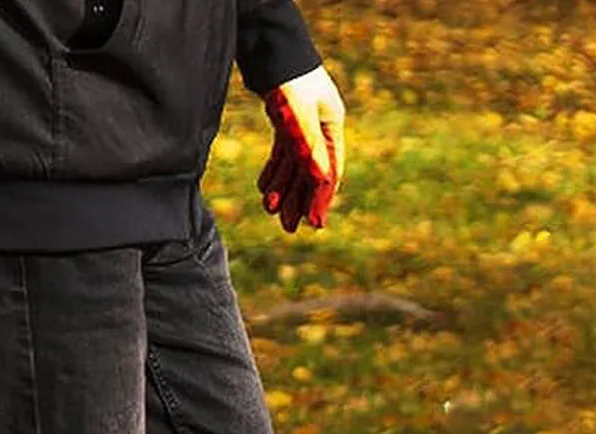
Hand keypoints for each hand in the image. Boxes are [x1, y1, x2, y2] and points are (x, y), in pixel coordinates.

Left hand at [259, 65, 344, 233]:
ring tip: (270, 210)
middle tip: (288, 227)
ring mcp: (303, 124)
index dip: (322, 198)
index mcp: (332, 123)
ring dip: (283, 188)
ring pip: (294, 164)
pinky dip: (274, 170)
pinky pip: (282, 152)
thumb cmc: (288, 76)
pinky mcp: (285, 120)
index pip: (330, 169)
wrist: (269, 44)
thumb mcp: (299, 113)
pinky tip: (263, 188)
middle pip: (311, 171)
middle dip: (299, 199)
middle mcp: (320, 126)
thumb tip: (319, 180)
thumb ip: (308, 146)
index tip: (314, 223)